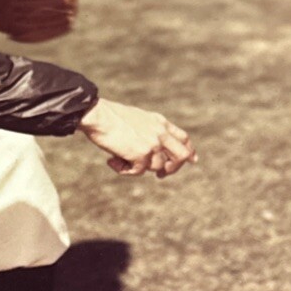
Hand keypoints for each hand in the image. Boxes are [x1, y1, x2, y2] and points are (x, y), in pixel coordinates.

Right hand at [78, 98, 197, 178]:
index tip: (192, 160)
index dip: (189, 151)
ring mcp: (153, 144)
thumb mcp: (137, 119)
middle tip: (160, 174)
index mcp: (160, 122)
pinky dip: (125, 170)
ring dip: (138, 168)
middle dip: (174, 168)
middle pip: (182, 156)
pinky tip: (112, 161)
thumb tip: (152, 149)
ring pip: (158, 167)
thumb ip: (148, 131)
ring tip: (119, 160)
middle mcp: (160, 133)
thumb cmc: (111, 117)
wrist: (98, 116)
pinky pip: (139, 172)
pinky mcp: (141, 155)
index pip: (183, 138)